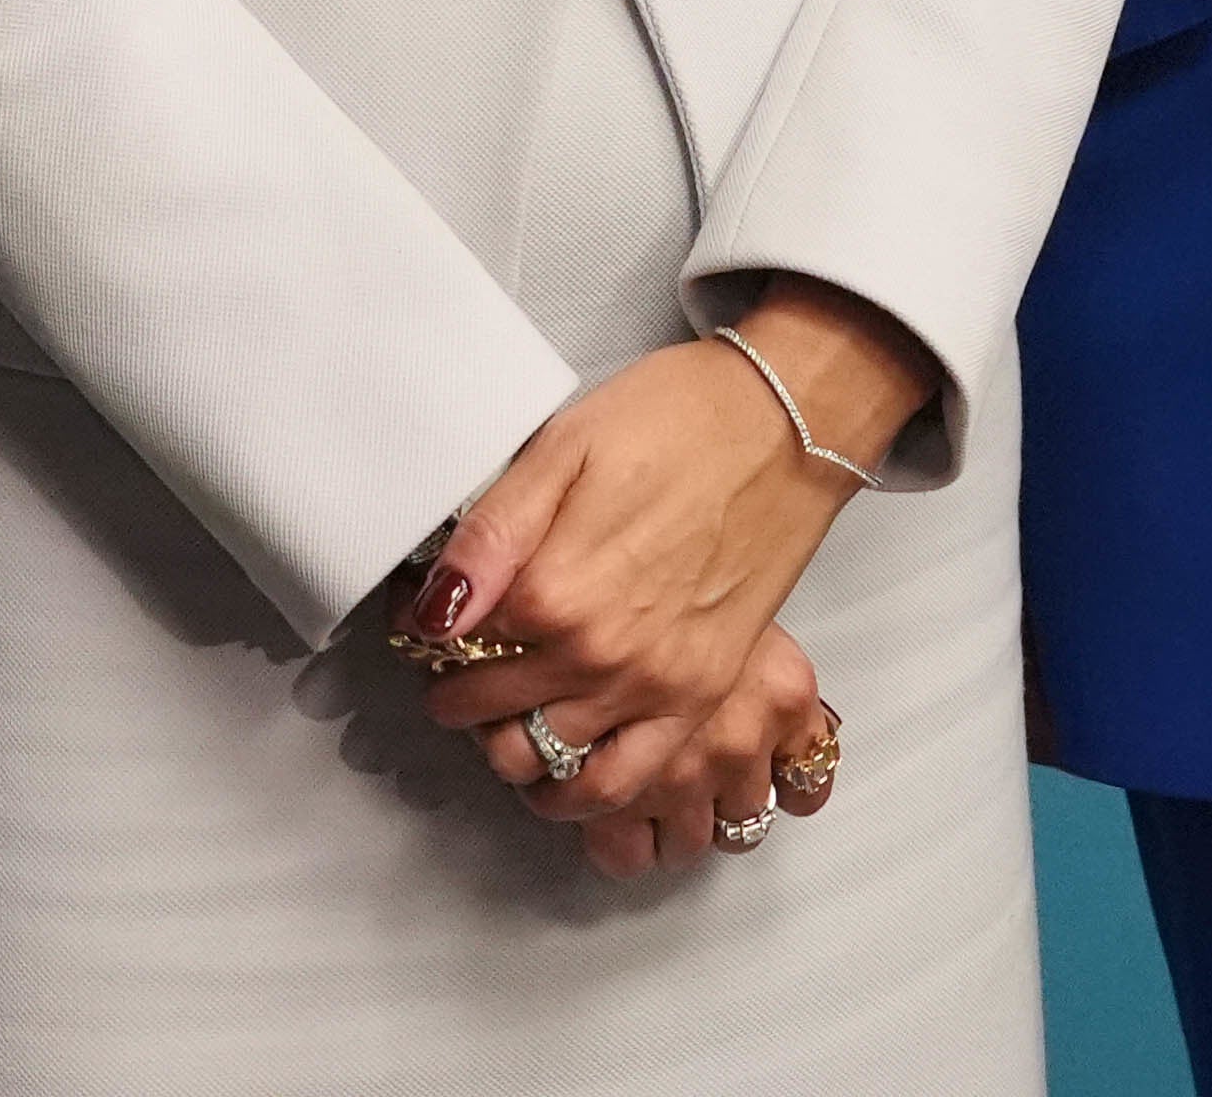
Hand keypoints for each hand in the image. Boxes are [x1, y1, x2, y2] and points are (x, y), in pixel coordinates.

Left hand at [410, 279, 931, 838]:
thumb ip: (490, 537)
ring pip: (548, 761)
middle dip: (460, 696)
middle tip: (454, 670)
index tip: (426, 618)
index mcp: (553, 589)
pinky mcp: (702, 694)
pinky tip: (563, 766)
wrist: (785, 425)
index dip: (428, 630)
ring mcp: (656, 684)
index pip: (452, 644)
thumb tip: (431, 609)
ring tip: (501, 720)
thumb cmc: (676, 420)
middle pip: (492, 714)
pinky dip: (584, 791)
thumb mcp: (561, 449)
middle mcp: (600, 654)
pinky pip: (630, 778)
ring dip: (510, 749)